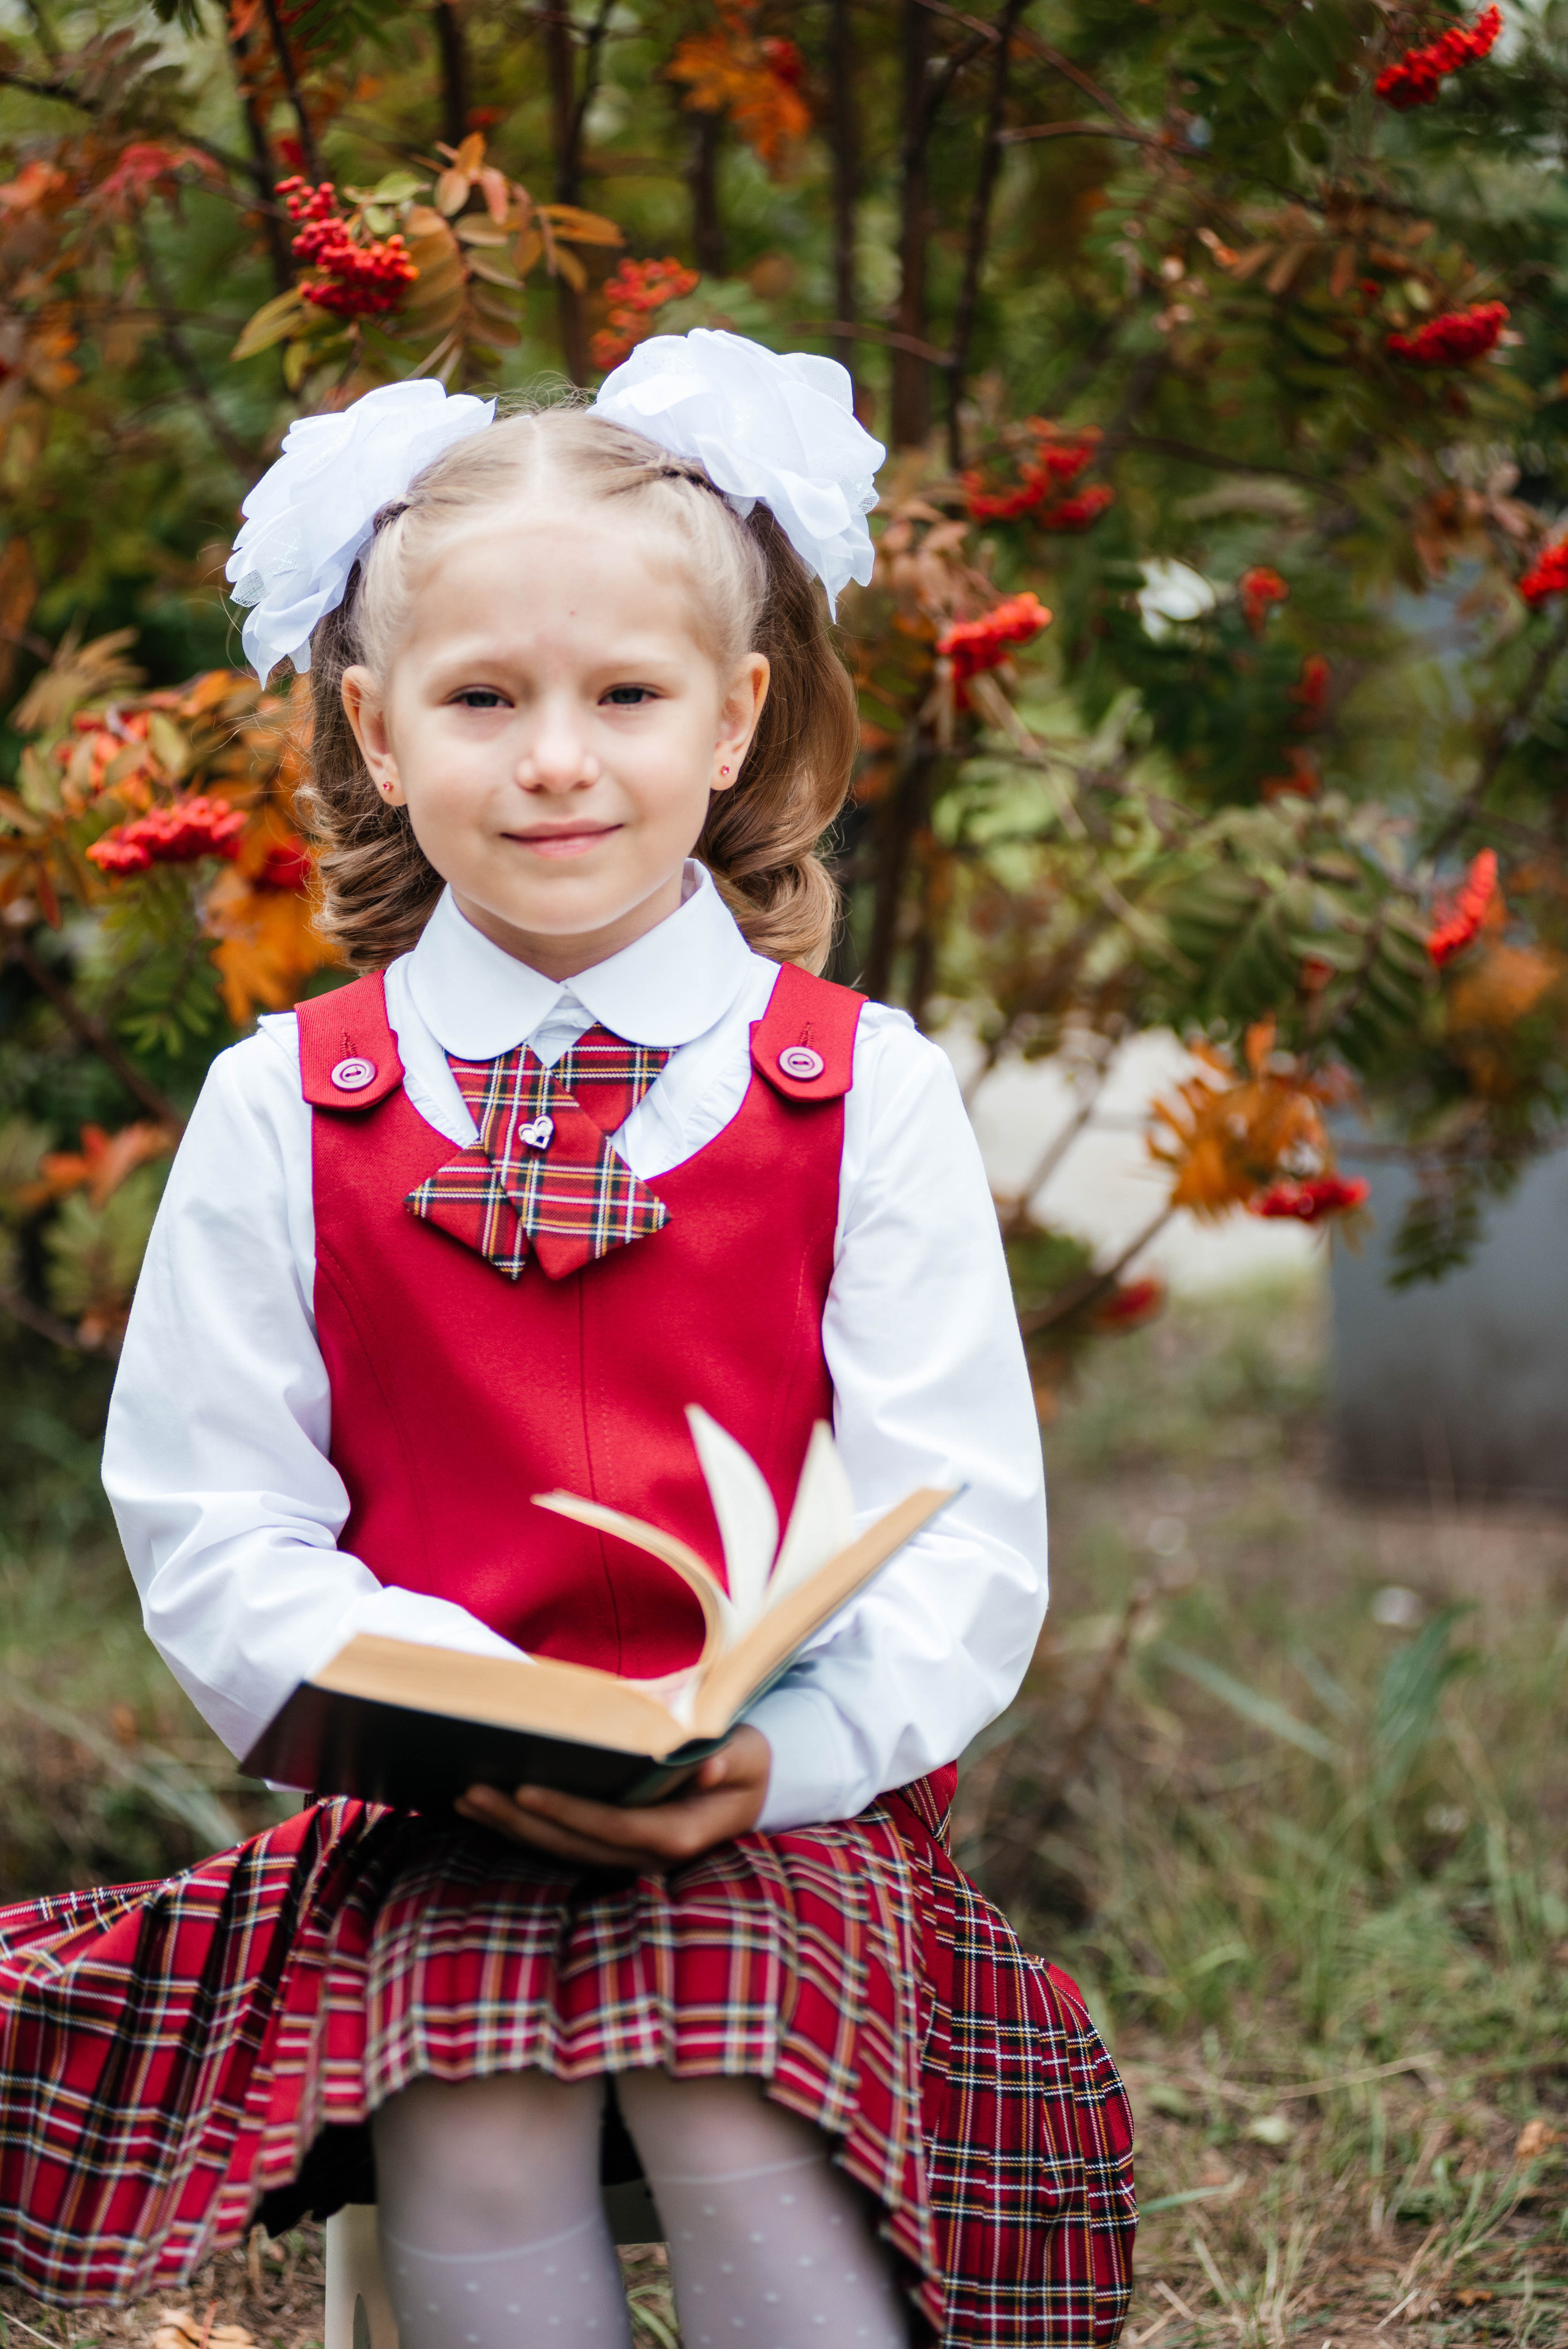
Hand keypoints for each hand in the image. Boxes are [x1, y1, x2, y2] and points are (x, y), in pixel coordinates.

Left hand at [455, 1725, 771, 1873]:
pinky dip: (526, 1828)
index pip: (611, 1825)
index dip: (567, 1810)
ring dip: (511, 1827)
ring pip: (560, 1849)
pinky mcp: (613, 1848)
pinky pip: (563, 1844)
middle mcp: (645, 1855)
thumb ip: (728, 1759)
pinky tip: (491, 1810)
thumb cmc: (743, 1762)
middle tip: (471, 1791)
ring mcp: (627, 1856)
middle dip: (519, 1820)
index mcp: (676, 1833)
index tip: (524, 1789)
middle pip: (572, 1843)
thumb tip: (706, 1765)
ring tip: (466, 1799)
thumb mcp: (745, 1755)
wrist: (751, 1791)